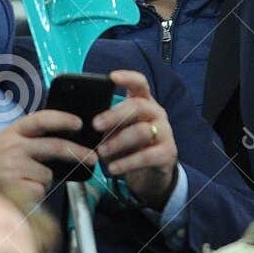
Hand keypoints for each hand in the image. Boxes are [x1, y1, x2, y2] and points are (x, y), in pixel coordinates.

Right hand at [0, 109, 99, 200]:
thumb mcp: (5, 144)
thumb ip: (29, 140)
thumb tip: (66, 143)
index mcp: (12, 132)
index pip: (41, 119)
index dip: (63, 119)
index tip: (79, 123)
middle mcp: (12, 147)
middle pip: (56, 146)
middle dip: (79, 152)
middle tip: (93, 158)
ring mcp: (13, 168)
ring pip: (48, 175)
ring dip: (42, 181)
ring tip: (22, 181)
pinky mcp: (15, 188)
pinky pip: (40, 190)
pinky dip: (34, 193)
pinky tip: (18, 191)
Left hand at [93, 70, 178, 208]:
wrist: (151, 175)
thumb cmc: (130, 147)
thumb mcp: (117, 132)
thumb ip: (106, 125)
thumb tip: (86, 123)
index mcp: (144, 103)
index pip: (140, 83)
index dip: (128, 78)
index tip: (111, 77)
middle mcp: (156, 113)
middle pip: (138, 106)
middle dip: (114, 115)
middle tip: (95, 125)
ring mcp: (164, 132)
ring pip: (141, 131)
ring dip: (117, 142)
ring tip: (101, 152)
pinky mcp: (167, 153)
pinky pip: (146, 156)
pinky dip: (126, 163)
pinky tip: (112, 168)